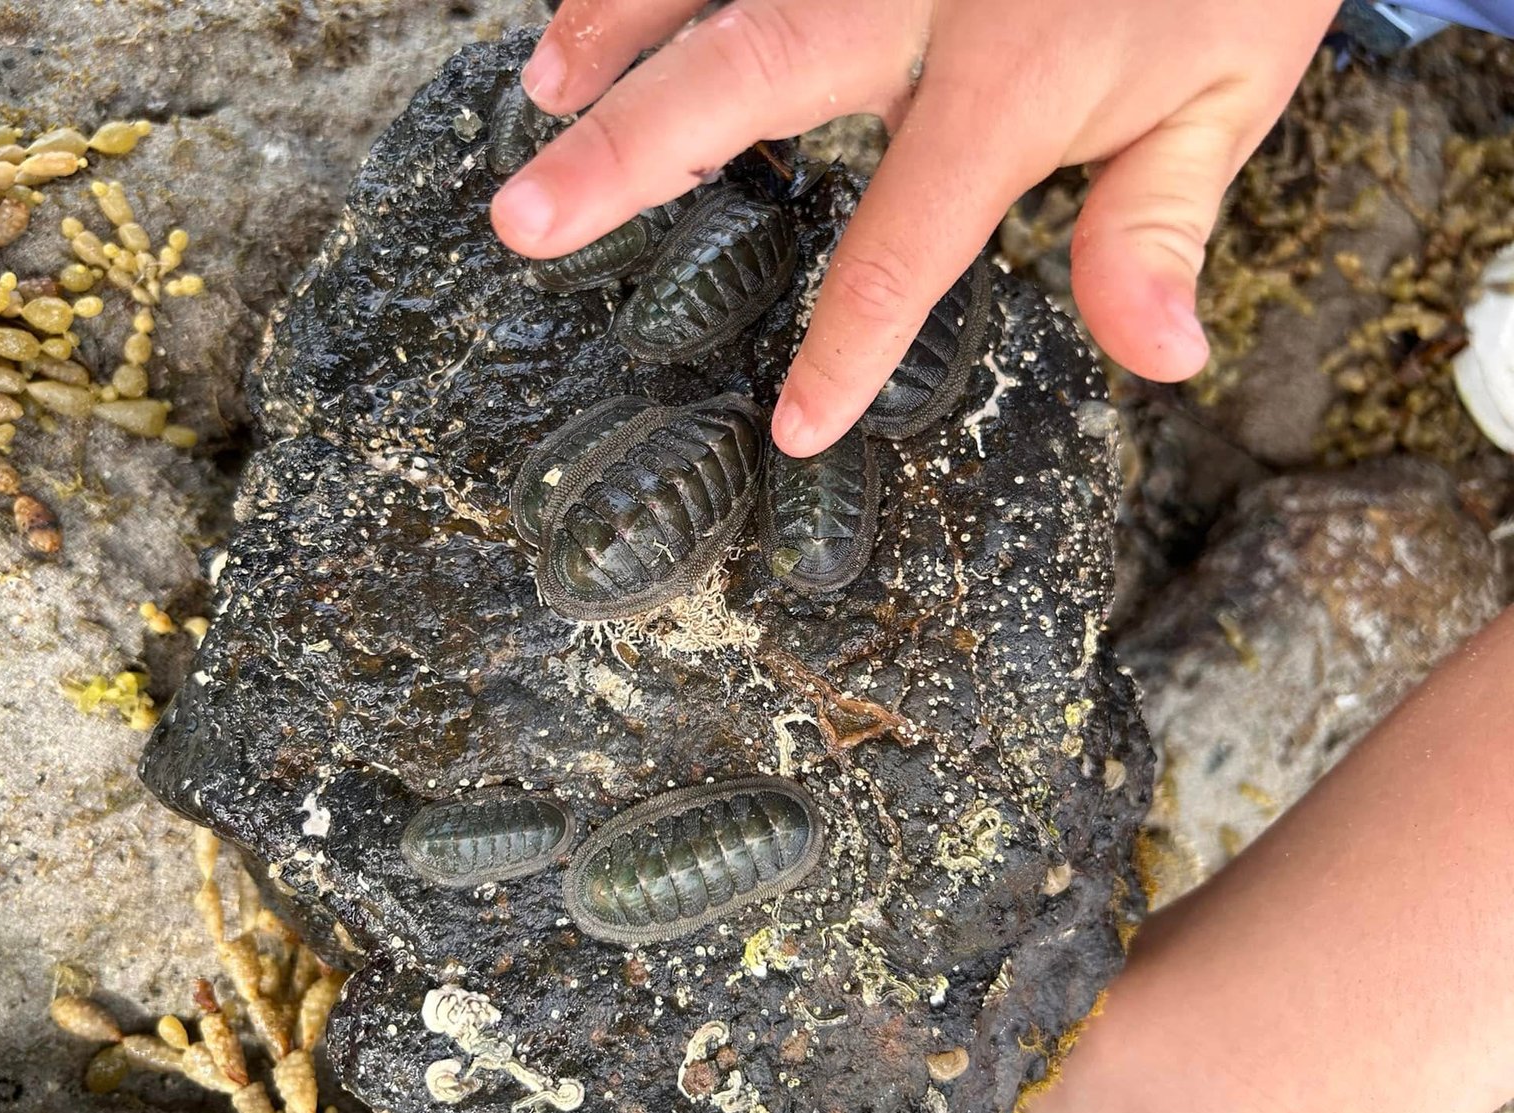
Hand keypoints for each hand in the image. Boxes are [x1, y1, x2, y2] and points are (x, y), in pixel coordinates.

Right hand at [490, 0, 1339, 455]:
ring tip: (541, 100)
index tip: (797, 429)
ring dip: (615, 37)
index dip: (849, 343)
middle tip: (525, 218)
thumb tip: (1163, 358)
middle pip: (750, 77)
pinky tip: (589, 15)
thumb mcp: (1229, 90)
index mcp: (1013, 77)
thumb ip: (1158, 224)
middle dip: (628, 152)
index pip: (906, 239)